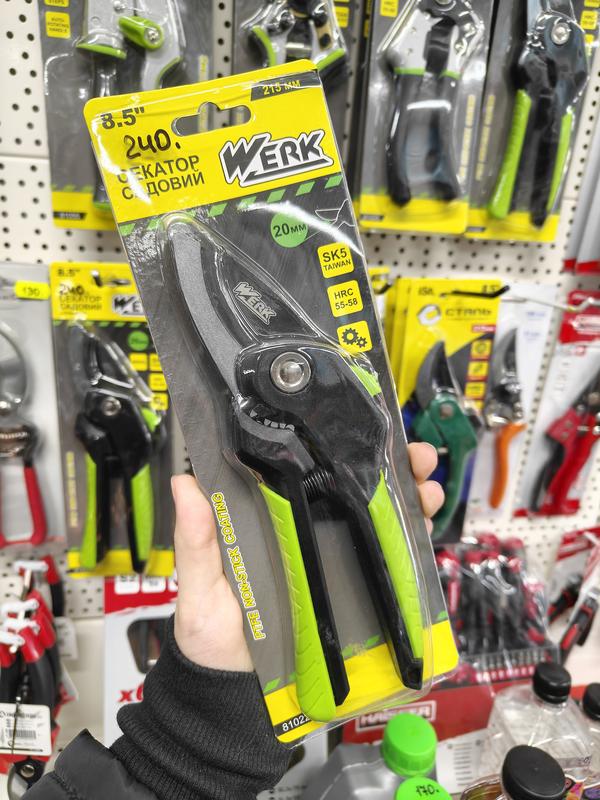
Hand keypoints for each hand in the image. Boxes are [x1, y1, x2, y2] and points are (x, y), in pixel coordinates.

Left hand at [172, 441, 443, 670]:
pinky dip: (410, 547)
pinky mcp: (352, 600)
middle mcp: (306, 537)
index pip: (306, 475)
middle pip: (352, 493)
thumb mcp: (199, 587)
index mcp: (270, 522)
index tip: (362, 428)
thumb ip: (196, 541)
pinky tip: (426, 532)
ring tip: (428, 488)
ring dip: (410, 501)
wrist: (239, 700)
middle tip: (415, 456)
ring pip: (378, 524)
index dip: (336, 449)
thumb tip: (185, 483)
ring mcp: (332, 568)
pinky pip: (385, 568)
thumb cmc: (212, 640)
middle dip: (390, 468)